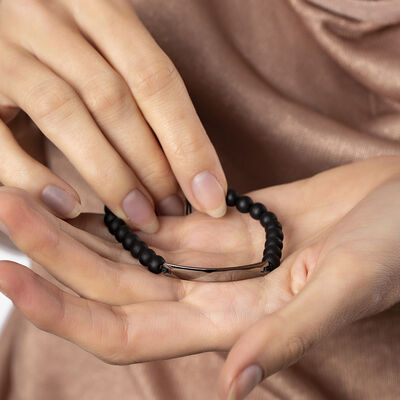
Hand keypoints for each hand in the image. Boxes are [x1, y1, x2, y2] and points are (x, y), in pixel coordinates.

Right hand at [0, 0, 226, 230]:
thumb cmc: (61, 42)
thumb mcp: (102, 45)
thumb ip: (137, 87)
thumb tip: (185, 162)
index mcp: (96, 4)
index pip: (156, 79)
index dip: (188, 142)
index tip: (211, 192)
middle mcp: (47, 16)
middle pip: (115, 99)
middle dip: (152, 166)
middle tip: (173, 210)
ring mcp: (2, 47)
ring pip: (66, 114)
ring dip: (110, 176)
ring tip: (139, 217)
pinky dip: (35, 177)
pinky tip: (69, 206)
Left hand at [0, 156, 398, 399]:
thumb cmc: (394, 244)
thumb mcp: (349, 285)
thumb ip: (292, 334)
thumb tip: (234, 386)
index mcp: (240, 325)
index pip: (131, 329)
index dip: (68, 309)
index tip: (11, 274)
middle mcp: (217, 297)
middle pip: (117, 286)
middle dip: (58, 256)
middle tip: (6, 212)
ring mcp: (220, 258)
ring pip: (135, 250)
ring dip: (85, 228)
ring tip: (33, 196)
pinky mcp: (229, 222)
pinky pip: (165, 220)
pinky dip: (128, 207)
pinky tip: (93, 189)